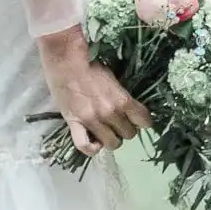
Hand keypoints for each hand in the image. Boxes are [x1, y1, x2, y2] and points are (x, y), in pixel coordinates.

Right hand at [38, 27, 151, 156]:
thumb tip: (130, 109)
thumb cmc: (91, 65)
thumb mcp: (115, 79)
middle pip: (129, 134)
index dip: (142, 121)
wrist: (65, 61)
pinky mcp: (75, 124)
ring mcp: (92, 121)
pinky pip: (86, 147)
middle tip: (117, 122)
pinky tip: (94, 140)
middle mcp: (110, 113)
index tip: (136, 119)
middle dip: (125, 128)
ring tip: (105, 130)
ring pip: (112, 144)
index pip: (145, 122)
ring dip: (111, 138)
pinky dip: (92, 148)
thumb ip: (123, 96)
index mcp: (123, 100)